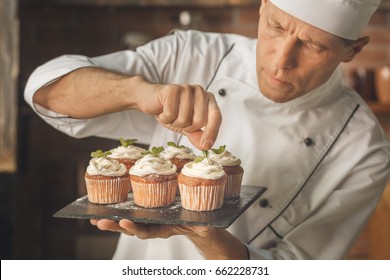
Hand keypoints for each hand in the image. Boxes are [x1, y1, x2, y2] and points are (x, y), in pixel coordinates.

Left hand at [90, 218, 248, 258]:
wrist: (198, 224)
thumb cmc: (200, 224)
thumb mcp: (204, 225)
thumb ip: (203, 226)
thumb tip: (205, 226)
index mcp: (165, 229)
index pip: (148, 231)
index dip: (136, 228)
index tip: (125, 223)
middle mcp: (153, 226)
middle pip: (131, 228)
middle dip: (115, 225)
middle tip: (100, 222)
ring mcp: (149, 220)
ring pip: (127, 221)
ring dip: (111, 219)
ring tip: (94, 217)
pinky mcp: (148, 212)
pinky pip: (131, 212)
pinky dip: (118, 210)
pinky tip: (105, 205)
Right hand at [132, 77, 221, 149]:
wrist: (150, 100)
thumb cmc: (171, 111)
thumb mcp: (186, 126)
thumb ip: (197, 135)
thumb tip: (205, 146)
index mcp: (208, 99)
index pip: (216, 116)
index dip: (212, 132)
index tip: (206, 146)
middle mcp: (200, 91)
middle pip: (199, 121)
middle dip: (186, 127)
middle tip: (178, 120)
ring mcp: (186, 89)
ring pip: (184, 119)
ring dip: (174, 122)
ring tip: (170, 114)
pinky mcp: (172, 89)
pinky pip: (171, 114)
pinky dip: (165, 118)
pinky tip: (162, 111)